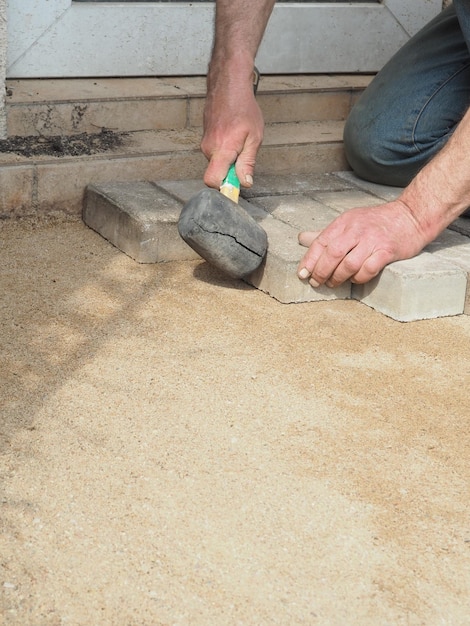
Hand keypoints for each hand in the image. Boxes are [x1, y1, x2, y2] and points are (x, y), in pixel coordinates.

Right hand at [201, 77, 263, 188]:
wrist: (228, 85)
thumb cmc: (243, 108)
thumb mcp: (254, 138)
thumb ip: (247, 162)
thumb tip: (245, 183)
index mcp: (222, 150)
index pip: (212, 181)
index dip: (223, 188)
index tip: (234, 188)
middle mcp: (209, 149)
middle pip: (218, 173)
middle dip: (231, 171)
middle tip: (244, 153)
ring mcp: (205, 144)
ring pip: (218, 163)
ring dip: (230, 158)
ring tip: (239, 140)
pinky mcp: (205, 140)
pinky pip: (216, 154)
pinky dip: (225, 150)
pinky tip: (233, 135)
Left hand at [297, 199, 427, 286]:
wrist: (411, 216)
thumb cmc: (377, 222)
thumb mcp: (350, 221)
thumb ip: (328, 234)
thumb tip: (301, 239)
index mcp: (345, 222)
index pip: (320, 242)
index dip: (309, 260)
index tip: (302, 274)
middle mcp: (357, 229)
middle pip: (332, 255)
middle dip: (321, 272)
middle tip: (317, 283)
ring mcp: (373, 240)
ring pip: (348, 264)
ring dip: (338, 278)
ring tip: (334, 283)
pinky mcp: (387, 251)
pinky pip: (368, 270)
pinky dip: (358, 278)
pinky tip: (355, 279)